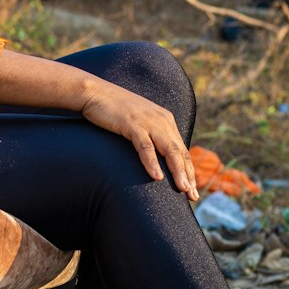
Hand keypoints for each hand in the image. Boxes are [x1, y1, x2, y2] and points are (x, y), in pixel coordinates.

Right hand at [80, 79, 198, 200]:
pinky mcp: (132, 124)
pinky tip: (156, 176)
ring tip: (183, 189)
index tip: (193, 190)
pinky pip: (145, 146)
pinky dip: (152, 162)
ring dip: (177, 171)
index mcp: (165, 120)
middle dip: (188, 175)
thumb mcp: (139, 122)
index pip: (182, 150)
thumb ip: (151, 135)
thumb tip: (157, 157)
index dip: (189, 171)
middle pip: (180, 152)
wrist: (95, 92)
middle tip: (193, 196)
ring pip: (168, 150)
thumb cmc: (114, 110)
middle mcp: (161, 120)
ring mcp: (148, 122)